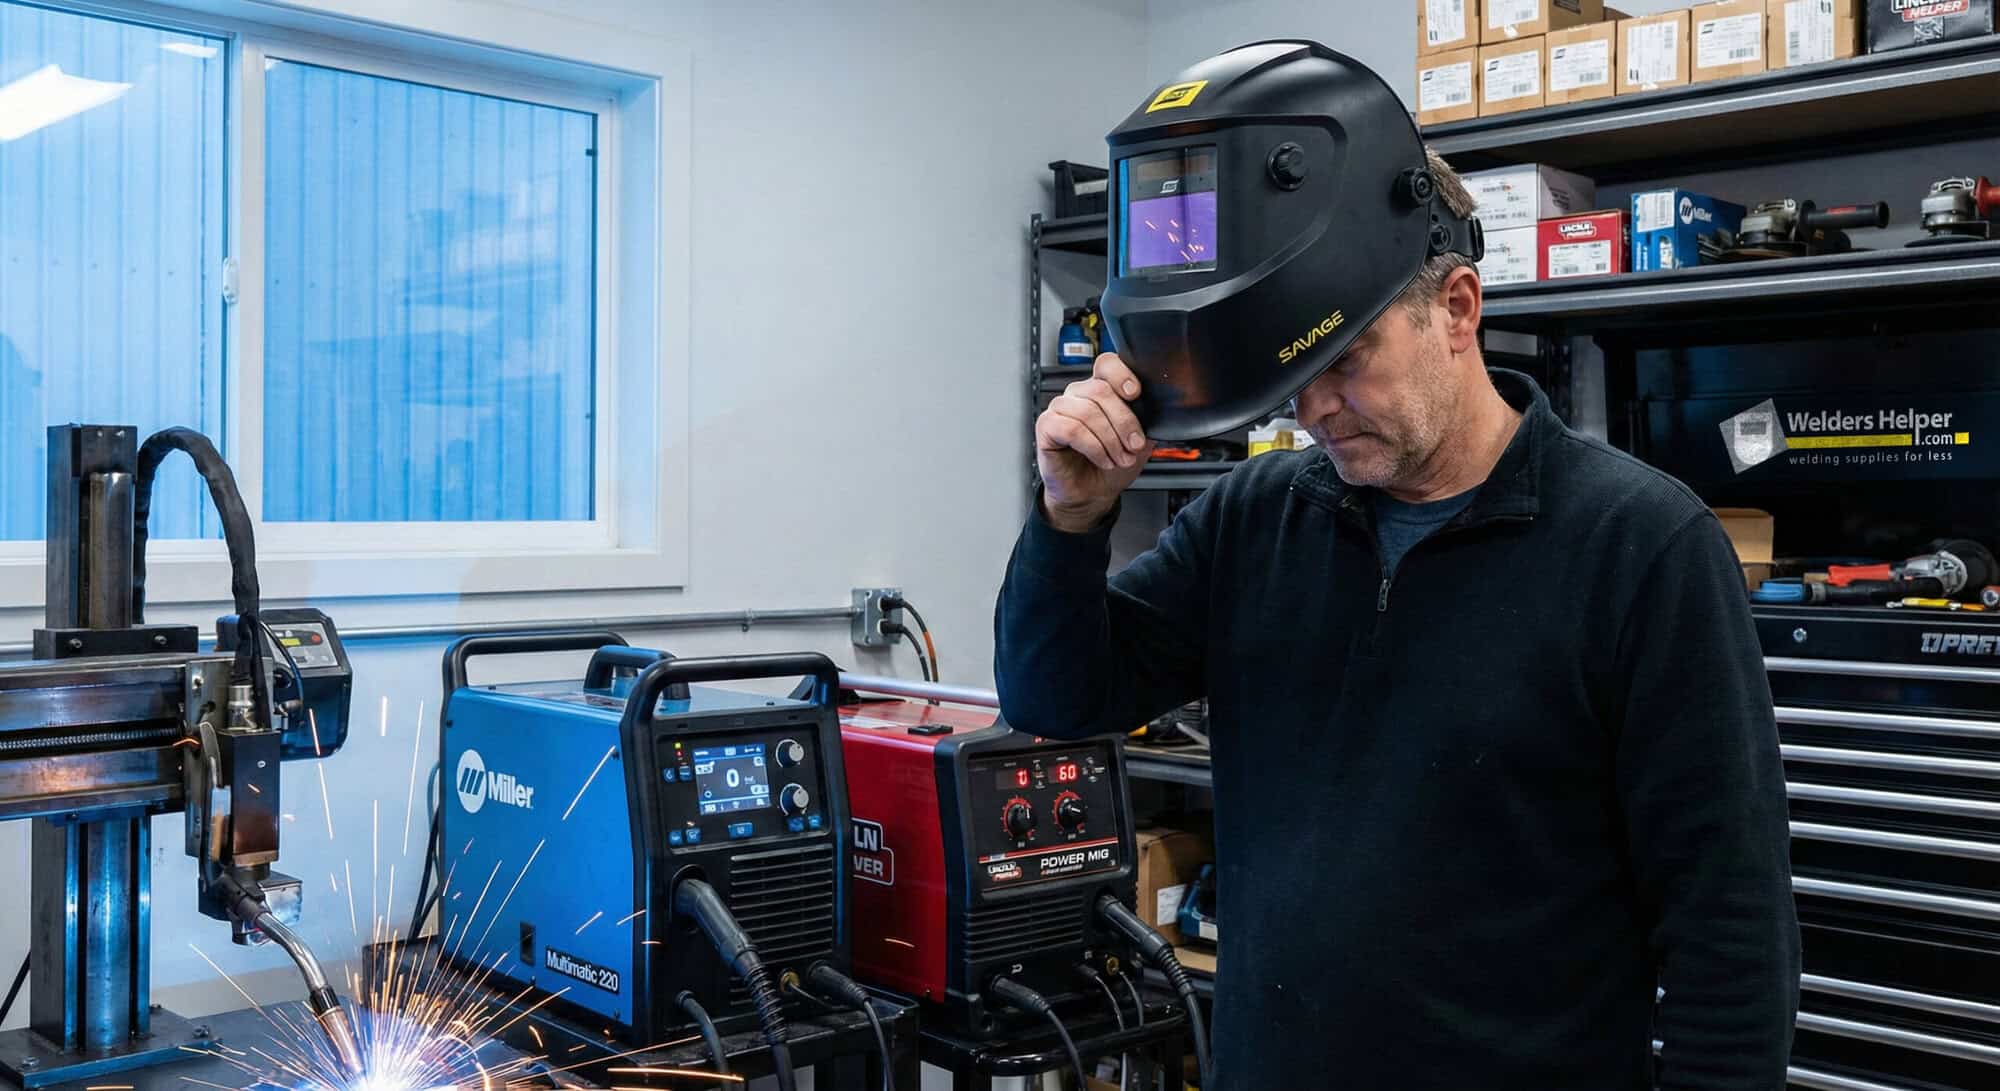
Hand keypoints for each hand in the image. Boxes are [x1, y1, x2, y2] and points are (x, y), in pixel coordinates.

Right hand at [1036, 353, 1152, 531]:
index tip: (1135, 395)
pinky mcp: (1046, 427)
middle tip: (1135, 445)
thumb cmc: (1112, 465)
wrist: (1093, 494)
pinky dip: (1093, 447)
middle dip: (1124, 421)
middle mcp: (1078, 395)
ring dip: (1110, 440)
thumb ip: (1146, 420)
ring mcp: (1060, 409)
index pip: (1106, 364)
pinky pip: (1071, 429)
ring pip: (1087, 411)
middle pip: (1101, 390)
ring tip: (1119, 459)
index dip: (1121, 374)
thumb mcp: (1140, 441)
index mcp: (1100, 390)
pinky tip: (1102, 459)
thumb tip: (1159, 409)